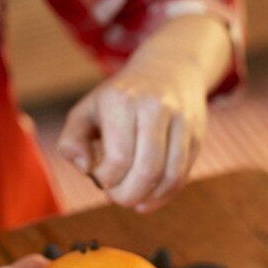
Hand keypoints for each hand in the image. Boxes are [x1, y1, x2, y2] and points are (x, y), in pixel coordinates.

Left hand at [57, 51, 207, 211]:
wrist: (168, 68)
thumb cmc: (119, 98)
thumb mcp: (86, 110)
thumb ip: (71, 140)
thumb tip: (85, 169)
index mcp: (122, 101)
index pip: (118, 159)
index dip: (106, 180)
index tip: (99, 178)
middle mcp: (155, 107)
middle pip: (147, 171)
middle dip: (128, 195)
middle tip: (116, 196)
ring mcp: (180, 120)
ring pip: (170, 176)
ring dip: (148, 198)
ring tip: (133, 198)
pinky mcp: (196, 133)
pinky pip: (183, 174)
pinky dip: (165, 194)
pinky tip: (150, 197)